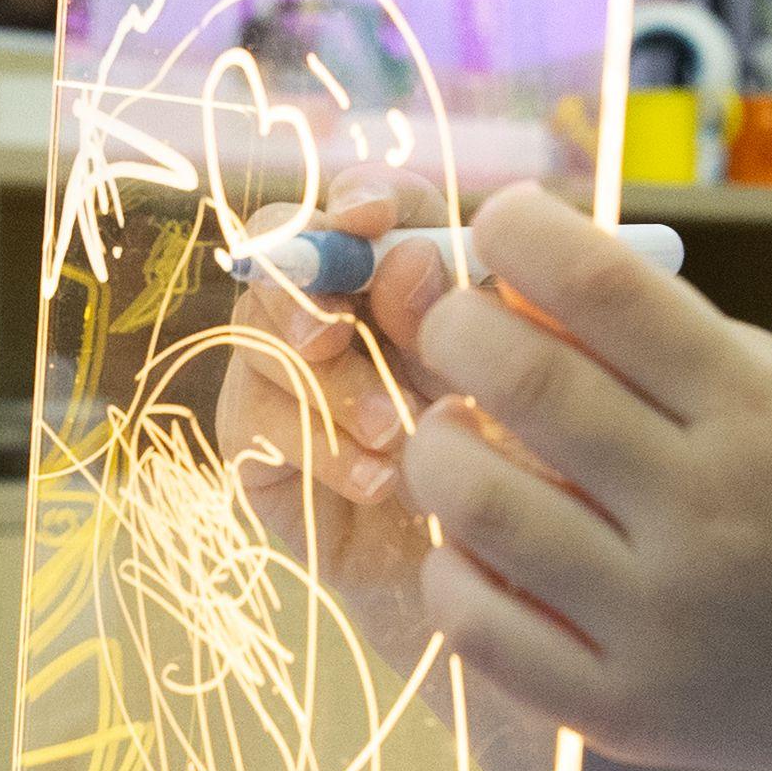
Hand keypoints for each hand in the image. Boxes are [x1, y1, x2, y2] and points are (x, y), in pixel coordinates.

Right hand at [207, 171, 469, 666]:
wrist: (487, 571)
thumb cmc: (513, 458)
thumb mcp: (509, 379)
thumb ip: (462, 312)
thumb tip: (405, 254)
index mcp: (399, 270)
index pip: (361, 206)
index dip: (357, 199)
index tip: (372, 218)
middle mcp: (332, 305)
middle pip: (283, 254)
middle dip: (307, 287)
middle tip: (336, 329)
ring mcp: (286, 371)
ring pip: (266, 340)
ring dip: (331, 384)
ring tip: (395, 431)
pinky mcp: (258, 443)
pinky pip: (261, 424)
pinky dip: (324, 449)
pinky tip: (381, 481)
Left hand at [398, 184, 771, 770]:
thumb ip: (659, 340)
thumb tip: (506, 277)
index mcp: (761, 417)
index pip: (609, 291)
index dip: (523, 233)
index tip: (499, 223)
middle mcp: (713, 519)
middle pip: (529, 385)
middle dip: (457, 329)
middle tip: (454, 326)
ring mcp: (666, 627)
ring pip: (480, 506)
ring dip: (436, 447)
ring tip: (454, 434)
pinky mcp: (626, 713)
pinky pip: (476, 626)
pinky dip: (450, 564)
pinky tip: (475, 538)